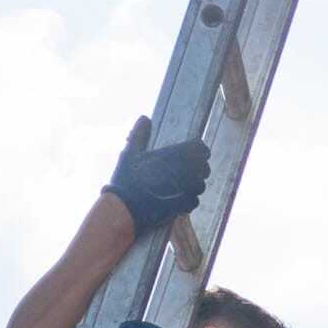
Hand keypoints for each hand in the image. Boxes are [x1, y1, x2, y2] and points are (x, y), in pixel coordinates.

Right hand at [103, 116, 210, 235]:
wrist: (123, 209)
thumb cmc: (125, 181)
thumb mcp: (129, 154)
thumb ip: (139, 135)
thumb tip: (144, 118)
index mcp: (173, 155)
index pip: (201, 149)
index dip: (199, 151)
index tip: (194, 153)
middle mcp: (183, 172)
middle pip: (204, 168)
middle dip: (198, 169)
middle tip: (188, 171)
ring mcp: (184, 190)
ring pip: (200, 185)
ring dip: (194, 185)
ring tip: (183, 186)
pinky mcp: (182, 207)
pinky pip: (194, 201)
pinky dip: (189, 200)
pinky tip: (179, 200)